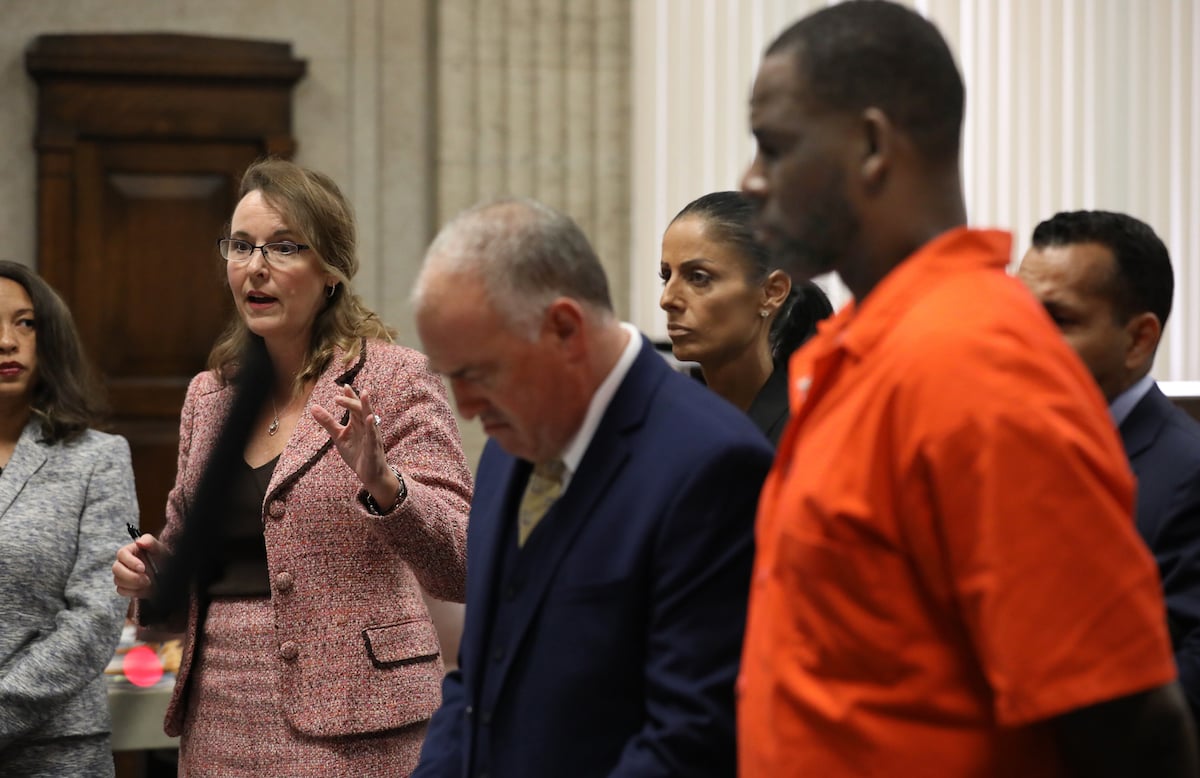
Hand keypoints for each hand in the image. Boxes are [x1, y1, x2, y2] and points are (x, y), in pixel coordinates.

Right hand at [113, 534, 164, 598]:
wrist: (166, 573)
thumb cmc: (161, 558)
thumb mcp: (159, 549)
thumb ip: (149, 542)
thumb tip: (139, 542)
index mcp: (130, 551)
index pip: (122, 554)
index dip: (130, 562)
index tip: (142, 568)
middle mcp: (123, 563)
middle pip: (116, 569)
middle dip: (131, 576)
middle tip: (146, 579)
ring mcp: (122, 575)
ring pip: (118, 580)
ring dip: (133, 584)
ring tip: (148, 583)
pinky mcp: (124, 586)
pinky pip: (121, 590)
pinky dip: (132, 591)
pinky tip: (143, 589)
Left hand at [311, 386, 400, 507]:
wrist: (370, 475)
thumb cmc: (357, 454)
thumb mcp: (338, 436)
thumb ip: (327, 422)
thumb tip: (313, 407)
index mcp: (358, 422)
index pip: (354, 405)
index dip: (349, 396)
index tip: (343, 385)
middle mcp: (366, 426)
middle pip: (360, 409)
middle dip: (351, 401)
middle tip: (338, 397)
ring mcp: (372, 435)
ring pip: (370, 417)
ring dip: (366, 406)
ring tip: (364, 394)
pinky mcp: (374, 447)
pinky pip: (373, 435)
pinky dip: (371, 426)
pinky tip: (369, 418)